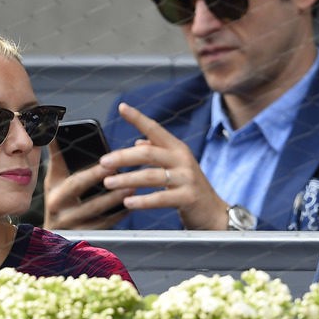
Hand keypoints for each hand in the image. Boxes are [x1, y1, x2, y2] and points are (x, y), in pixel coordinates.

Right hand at [43, 139, 130, 228]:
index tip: (109, 164)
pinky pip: (103, 226)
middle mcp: (59, 210)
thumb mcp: (54, 177)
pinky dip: (117, 215)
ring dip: (115, 200)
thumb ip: (57, 154)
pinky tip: (130, 205)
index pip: (75, 181)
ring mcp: (71, 225)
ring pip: (97, 213)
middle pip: (88, 199)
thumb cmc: (58, 196)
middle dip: (107, 186)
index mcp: (54, 191)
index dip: (92, 173)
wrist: (48, 235)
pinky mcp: (83, 237)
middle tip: (126, 175)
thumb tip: (56, 126)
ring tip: (133, 188)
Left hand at [99, 102, 229, 229]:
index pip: (155, 129)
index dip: (138, 118)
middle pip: (148, 153)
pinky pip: (161, 198)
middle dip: (123, 157)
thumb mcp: (176, 166)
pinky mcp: (188, 197)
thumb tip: (138, 141)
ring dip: (127, 179)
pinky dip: (142, 201)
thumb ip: (158, 153)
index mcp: (177, 149)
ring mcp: (187, 178)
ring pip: (151, 176)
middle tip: (104, 162)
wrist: (214, 212)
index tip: (122, 107)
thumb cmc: (190, 188)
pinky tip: (128, 202)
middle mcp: (182, 159)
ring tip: (109, 183)